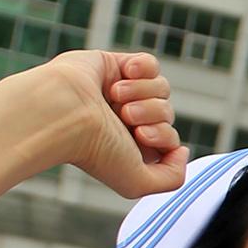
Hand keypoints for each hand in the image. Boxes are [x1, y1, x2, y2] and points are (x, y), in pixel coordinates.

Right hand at [37, 50, 186, 197]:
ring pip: (161, 88)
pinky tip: (125, 74)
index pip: (170, 138)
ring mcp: (120, 92)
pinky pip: (150, 64)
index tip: (140, 135)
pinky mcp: (114, 65)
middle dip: (152, 113)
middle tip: (126, 116)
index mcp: (130, 145)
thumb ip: (172, 178)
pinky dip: (143, 68)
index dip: (163, 135)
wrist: (64, 113)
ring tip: (116, 96)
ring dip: (143, 92)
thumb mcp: (137, 183)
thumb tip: (183, 150)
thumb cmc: (94, 149)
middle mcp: (125, 120)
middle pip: (166, 112)